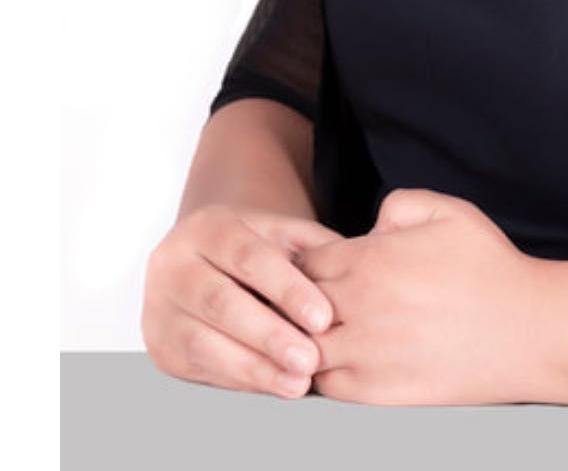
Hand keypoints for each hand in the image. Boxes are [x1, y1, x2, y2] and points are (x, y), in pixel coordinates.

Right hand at [141, 205, 343, 398]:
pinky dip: (240, 379)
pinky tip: (272, 384)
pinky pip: (200, 367)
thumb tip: (362, 263)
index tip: (324, 317)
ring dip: (254, 367)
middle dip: (269, 335)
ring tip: (297, 382)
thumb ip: (318, 247)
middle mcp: (173, 264)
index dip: (287, 288)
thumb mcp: (286, 234)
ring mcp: (161, 307)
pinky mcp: (161, 346)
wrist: (209, 260)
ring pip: (204, 342)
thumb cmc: (260, 248)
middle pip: (221, 302)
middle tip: (311, 359)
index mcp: (208, 226)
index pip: (248, 257)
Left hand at [292, 187, 545, 405]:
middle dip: (297, 301)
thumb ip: (398, 205)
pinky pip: (326, 386)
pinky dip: (326, 373)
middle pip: (293, 306)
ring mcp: (363, 355)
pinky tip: (346, 359)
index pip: (302, 262)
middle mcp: (357, 309)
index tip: (320, 267)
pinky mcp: (376, 392)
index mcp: (369, 261)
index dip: (305, 263)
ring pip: (301, 351)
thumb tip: (368, 228)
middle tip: (313, 301)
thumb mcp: (448, 211)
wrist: (526, 330)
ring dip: (306, 341)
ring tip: (327, 332)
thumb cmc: (489, 268)